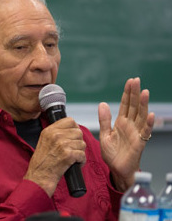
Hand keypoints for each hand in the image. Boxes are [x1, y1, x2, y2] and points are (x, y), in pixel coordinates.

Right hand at [24, 117, 85, 196]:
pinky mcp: (68, 155)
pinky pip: (82, 154)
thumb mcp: (44, 142)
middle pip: (78, 132)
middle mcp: (55, 135)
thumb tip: (72, 130)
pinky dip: (81, 161)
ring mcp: (62, 144)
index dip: (75, 128)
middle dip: (78, 142)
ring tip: (73, 158)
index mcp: (49, 130)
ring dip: (80, 152)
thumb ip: (56, 134)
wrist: (38, 178)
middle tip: (73, 150)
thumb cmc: (41, 163)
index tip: (74, 136)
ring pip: (82, 143)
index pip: (70, 120)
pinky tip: (75, 164)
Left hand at [98, 77, 154, 191]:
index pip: (125, 105)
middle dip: (134, 93)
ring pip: (140, 116)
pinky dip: (147, 123)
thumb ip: (104, 120)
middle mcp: (130, 126)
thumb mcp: (105, 135)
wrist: (116, 170)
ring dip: (143, 104)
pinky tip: (149, 114)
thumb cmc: (112, 154)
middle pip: (133, 106)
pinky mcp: (139, 143)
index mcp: (120, 123)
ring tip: (144, 92)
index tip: (129, 82)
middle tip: (136, 81)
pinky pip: (145, 132)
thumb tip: (102, 103)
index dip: (127, 93)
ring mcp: (135, 133)